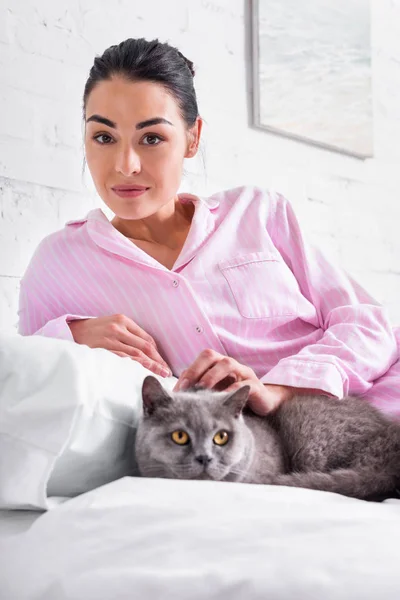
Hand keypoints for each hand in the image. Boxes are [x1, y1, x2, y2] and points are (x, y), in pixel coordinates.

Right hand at [68, 314, 170, 376]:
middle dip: (158, 361)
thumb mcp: (111, 325)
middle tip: (166, 372)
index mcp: (122, 320)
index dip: (157, 353)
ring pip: (136, 354)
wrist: (70, 332)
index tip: (163, 364)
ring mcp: (110, 338)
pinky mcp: (102, 349)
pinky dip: (135, 367)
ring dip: (150, 366)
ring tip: (159, 375)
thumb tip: (147, 351)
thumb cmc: (93, 331)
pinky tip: (142, 373)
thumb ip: (127, 335)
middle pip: (145, 347)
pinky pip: (123, 359)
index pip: (146, 339)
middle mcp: (118, 328)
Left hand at [173, 349, 294, 414]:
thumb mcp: (213, 393)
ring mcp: (243, 372)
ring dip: (212, 376)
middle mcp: (228, 364)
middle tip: (188, 387)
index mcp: (216, 364)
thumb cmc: (232, 397)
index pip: (199, 360)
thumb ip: (197, 389)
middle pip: (211, 356)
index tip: (178, 390)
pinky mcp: (255, 385)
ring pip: (227, 364)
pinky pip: (244, 383)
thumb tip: (175, 394)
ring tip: (202, 389)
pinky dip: (232, 389)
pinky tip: (222, 398)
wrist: (261, 404)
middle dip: (197, 369)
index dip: (188, 372)